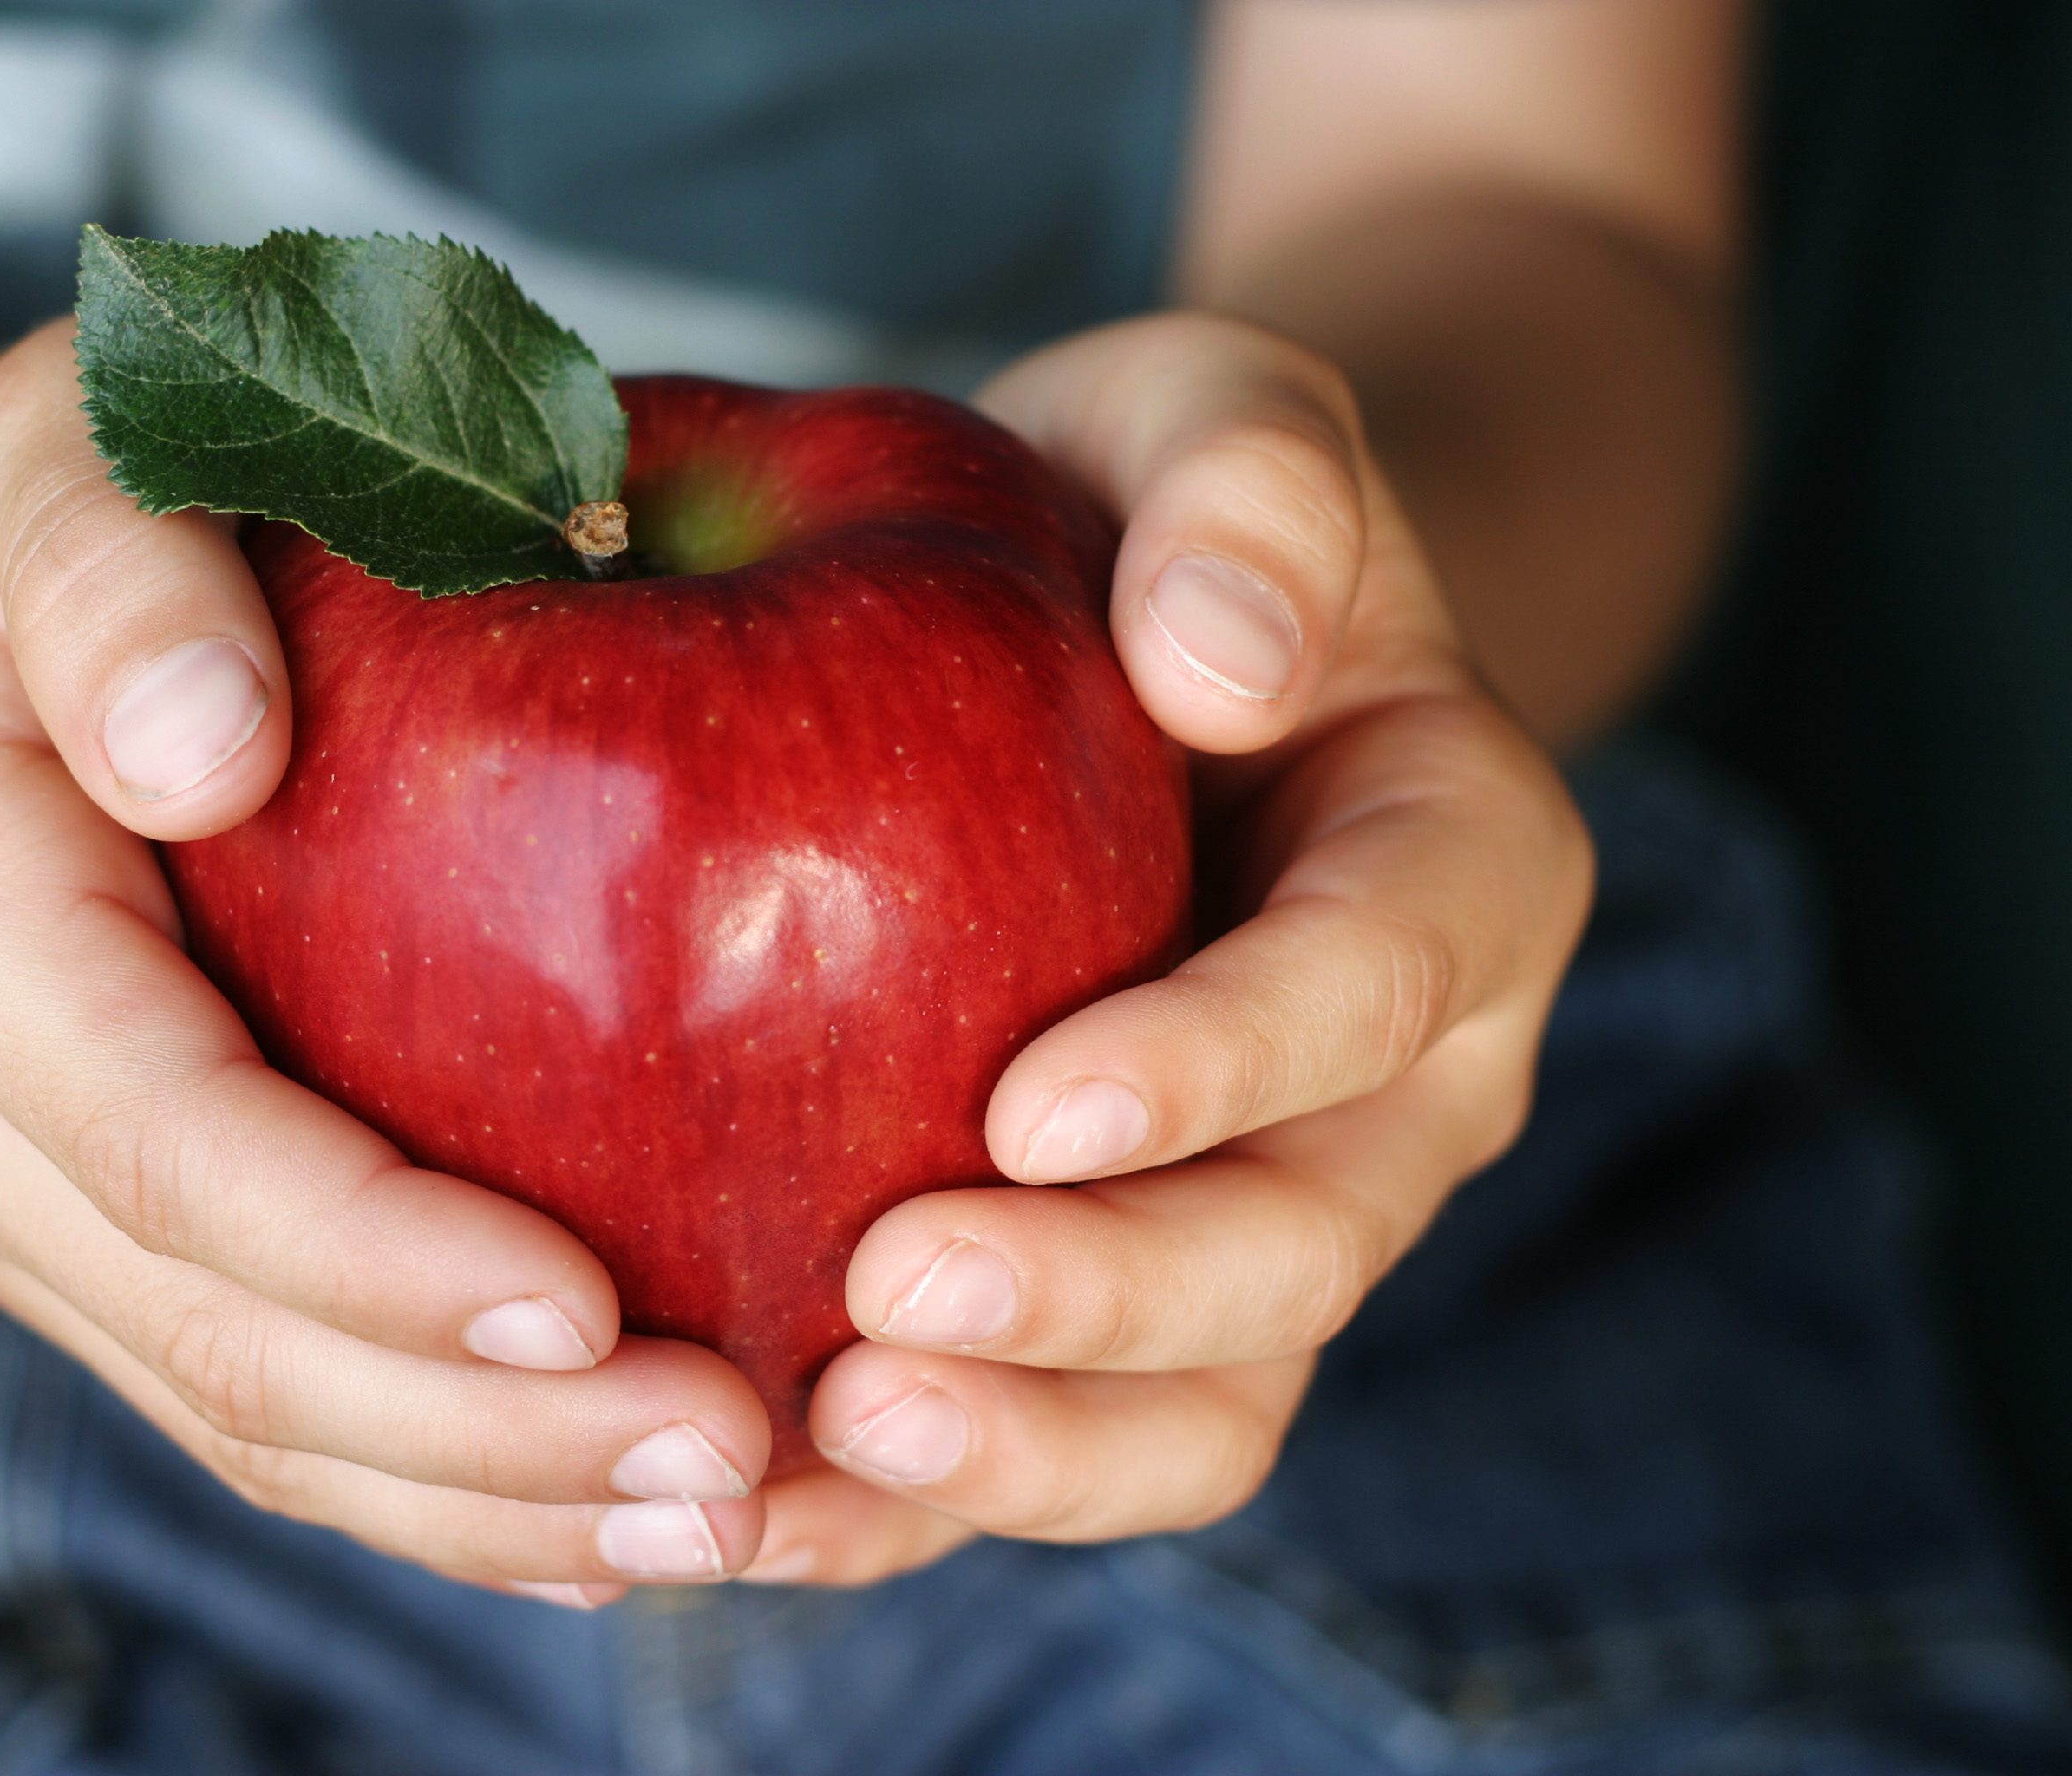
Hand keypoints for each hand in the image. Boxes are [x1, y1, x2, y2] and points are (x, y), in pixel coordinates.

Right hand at [0, 320, 772, 1608]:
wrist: (3, 636)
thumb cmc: (105, 504)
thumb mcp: (90, 446)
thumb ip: (131, 568)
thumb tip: (205, 747)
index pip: (163, 1139)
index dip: (372, 1253)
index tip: (594, 1310)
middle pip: (223, 1337)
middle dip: (479, 1438)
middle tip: (738, 1462)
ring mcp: (42, 1208)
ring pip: (258, 1420)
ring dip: (489, 1505)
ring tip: (721, 1518)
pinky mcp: (134, 1254)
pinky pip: (285, 1411)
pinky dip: (452, 1485)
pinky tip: (617, 1523)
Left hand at [742, 313, 1593, 1584]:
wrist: (1153, 646)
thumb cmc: (1166, 518)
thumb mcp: (1216, 417)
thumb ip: (1252, 488)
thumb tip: (1220, 656)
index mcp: (1455, 871)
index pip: (1376, 988)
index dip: (1225, 1065)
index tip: (1033, 1106)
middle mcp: (1400, 1082)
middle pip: (1303, 1251)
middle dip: (1105, 1305)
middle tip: (882, 1309)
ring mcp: (1274, 1208)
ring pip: (1206, 1405)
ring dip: (1025, 1455)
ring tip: (809, 1455)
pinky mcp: (1131, 1291)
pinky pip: (1069, 1433)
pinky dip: (932, 1495)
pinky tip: (754, 1506)